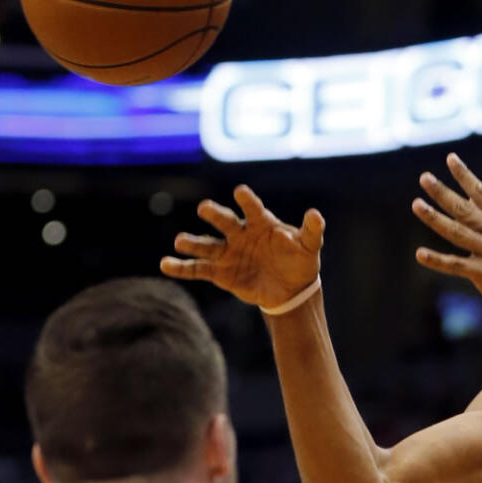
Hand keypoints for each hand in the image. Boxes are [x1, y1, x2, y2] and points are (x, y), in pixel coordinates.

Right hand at [160, 186, 324, 309]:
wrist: (290, 289)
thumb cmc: (300, 262)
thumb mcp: (309, 246)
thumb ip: (311, 231)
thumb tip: (316, 214)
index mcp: (261, 223)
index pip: (253, 208)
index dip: (247, 200)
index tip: (240, 193)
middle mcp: (241, 234)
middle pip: (225, 222)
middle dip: (215, 215)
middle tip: (205, 208)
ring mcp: (228, 253)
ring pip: (207, 245)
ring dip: (193, 242)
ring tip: (180, 240)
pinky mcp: (220, 273)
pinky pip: (197, 268)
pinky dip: (181, 266)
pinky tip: (166, 264)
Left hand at [412, 153, 481, 330]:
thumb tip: (469, 196)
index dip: (465, 176)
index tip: (450, 159)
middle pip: (466, 209)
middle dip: (443, 192)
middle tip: (424, 178)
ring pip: (457, 232)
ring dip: (434, 218)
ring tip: (416, 204)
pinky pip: (456, 265)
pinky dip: (437, 260)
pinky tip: (420, 254)